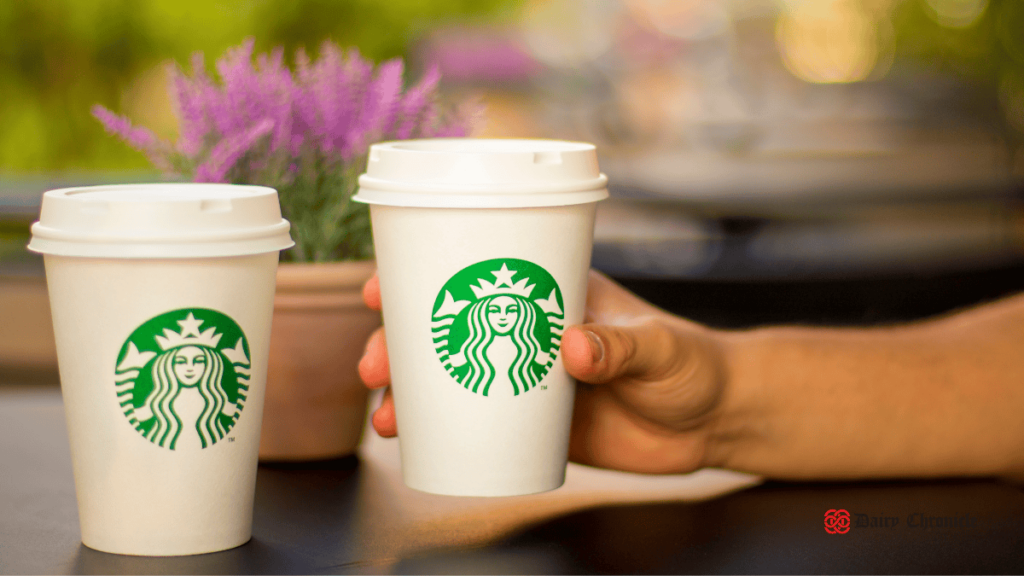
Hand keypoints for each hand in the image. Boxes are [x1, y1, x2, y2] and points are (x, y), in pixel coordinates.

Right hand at [358, 270, 731, 474]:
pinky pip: (478, 424)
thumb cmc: (692, 363)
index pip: (478, 270)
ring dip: (410, 392)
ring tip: (387, 417)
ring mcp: (527, 377)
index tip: (381, 287)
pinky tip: (416, 444)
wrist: (714, 422)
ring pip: (452, 377)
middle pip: (447, 327)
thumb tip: (572, 350)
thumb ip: (620, 347)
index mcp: (552, 292)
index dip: (423, 273)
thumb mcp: (659, 348)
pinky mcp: (536, 424)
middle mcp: (528, 330)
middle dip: (398, 342)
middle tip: (375, 364)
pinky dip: (442, 432)